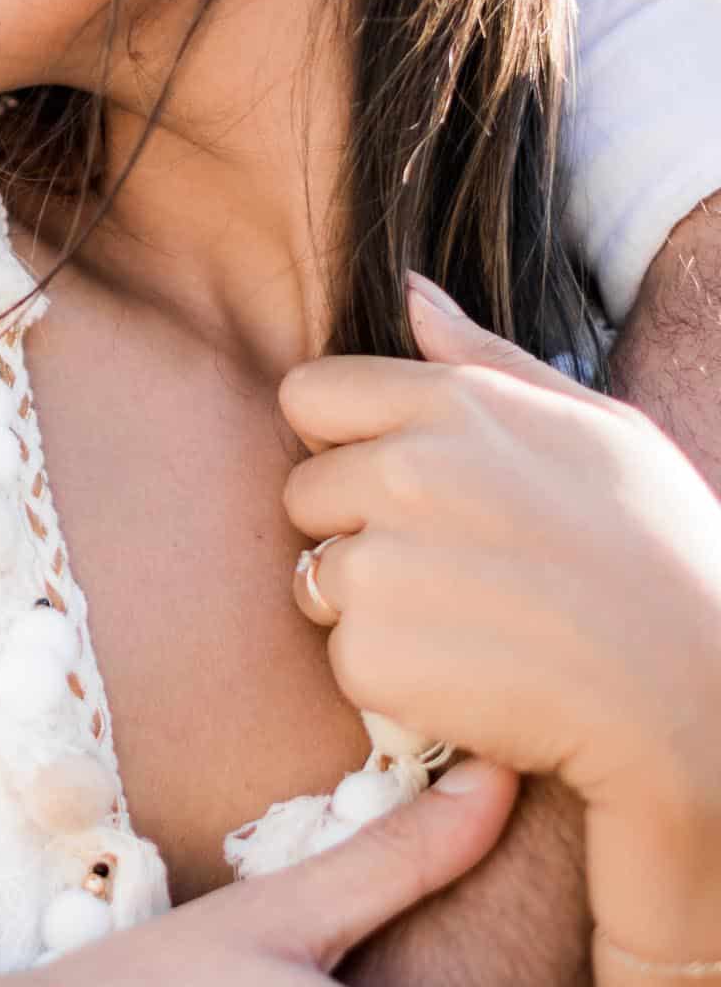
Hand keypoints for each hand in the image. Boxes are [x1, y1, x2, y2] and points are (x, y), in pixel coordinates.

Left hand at [281, 274, 720, 821]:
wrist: (699, 693)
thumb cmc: (663, 555)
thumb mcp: (599, 428)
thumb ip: (485, 359)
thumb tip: (410, 293)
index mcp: (453, 404)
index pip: (308, 394)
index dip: (344, 439)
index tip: (399, 479)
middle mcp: (405, 471)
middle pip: (304, 491)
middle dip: (355, 526)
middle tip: (455, 566)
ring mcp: (382, 564)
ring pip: (318, 576)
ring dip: (372, 605)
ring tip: (472, 621)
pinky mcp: (374, 653)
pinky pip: (344, 656)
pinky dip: (392, 676)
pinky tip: (472, 674)